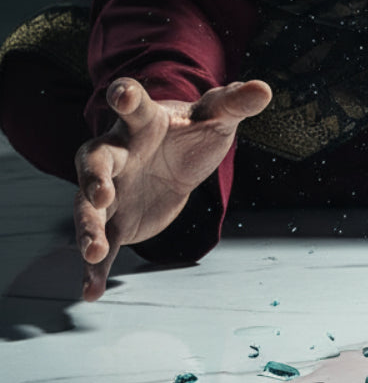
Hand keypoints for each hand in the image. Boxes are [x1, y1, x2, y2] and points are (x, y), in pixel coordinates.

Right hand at [73, 76, 271, 300]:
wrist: (179, 160)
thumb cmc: (193, 130)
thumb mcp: (218, 115)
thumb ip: (235, 102)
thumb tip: (265, 89)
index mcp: (143, 123)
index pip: (132, 106)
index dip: (126, 96)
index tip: (122, 92)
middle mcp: (119, 155)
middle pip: (95, 162)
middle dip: (94, 178)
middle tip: (100, 194)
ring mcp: (113, 190)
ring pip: (88, 209)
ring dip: (88, 229)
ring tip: (93, 253)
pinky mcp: (118, 222)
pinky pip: (104, 245)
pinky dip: (94, 269)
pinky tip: (90, 293)